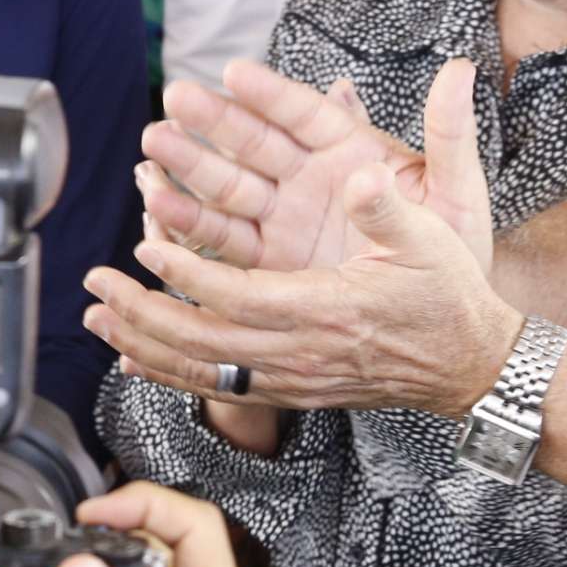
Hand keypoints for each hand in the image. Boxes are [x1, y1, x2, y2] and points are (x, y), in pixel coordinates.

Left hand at [85, 161, 520, 420]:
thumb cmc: (448, 296)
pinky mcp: (291, 393)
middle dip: (142, 312)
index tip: (143, 249)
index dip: (187, 275)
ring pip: (202, 371)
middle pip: (202, 341)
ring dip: (144, 346)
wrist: (470, 365)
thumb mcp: (430, 239)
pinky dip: (171, 376)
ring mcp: (292, 379)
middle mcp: (300, 352)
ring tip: (98, 322)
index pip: (237, 296)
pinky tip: (135, 362)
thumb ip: (387, 208)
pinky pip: (219, 389)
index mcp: (325, 310)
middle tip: (95, 286)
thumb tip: (361, 173)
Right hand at [143, 59, 493, 276]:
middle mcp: (310, 178)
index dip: (271, 94)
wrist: (441, 325)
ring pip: (229, 184)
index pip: (306, 114)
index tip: (234, 73)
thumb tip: (460, 71)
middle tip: (176, 98)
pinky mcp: (267, 259)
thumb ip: (450, 134)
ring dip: (190, 165)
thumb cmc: (456, 252)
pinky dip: (190, 221)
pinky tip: (159, 203)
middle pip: (255, 141)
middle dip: (214, 120)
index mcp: (353, 152)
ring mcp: (284, 217)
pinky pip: (223, 237)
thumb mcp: (458, 193)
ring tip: (154, 146)